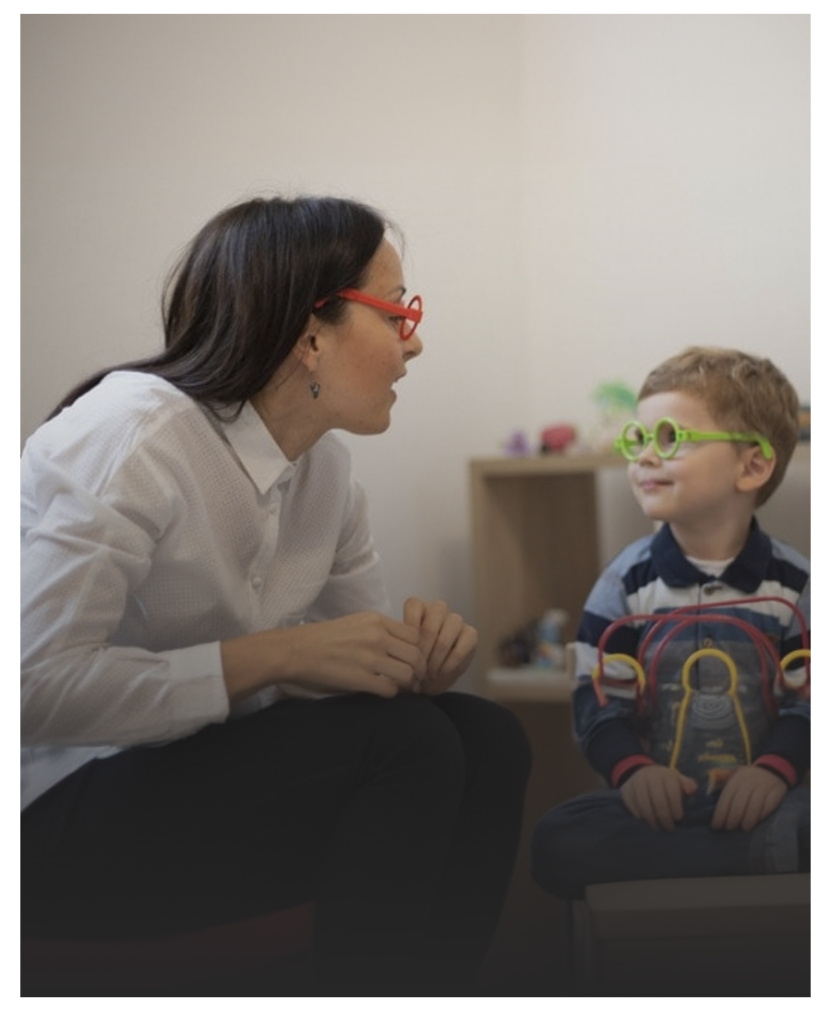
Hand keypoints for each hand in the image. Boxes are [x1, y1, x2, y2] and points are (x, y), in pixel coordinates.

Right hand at [221, 611, 426, 702]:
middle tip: (415, 680)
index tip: (413, 661)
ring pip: (409, 674)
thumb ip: (380, 632)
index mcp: (377, 620)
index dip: (417, 651)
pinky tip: (383, 692)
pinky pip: (391, 689)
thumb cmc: (322, 638)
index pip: (415, 635)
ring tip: (402, 688)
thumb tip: (402, 648)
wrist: (295, 650)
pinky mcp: (361, 678)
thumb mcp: (356, 623)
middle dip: (419, 670)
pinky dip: (392, 694)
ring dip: (408, 684)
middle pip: (417, 655)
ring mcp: (370, 657)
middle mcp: (377, 636)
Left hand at [403, 598, 477, 695]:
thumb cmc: (412, 664)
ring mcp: (456, 620)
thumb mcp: (400, 655)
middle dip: (423, 650)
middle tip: (417, 669)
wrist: (429, 680)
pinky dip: (451, 662)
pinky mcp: (470, 633)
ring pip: (449, 631)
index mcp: (418, 608)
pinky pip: (464, 644)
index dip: (410, 632)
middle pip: (432, 621)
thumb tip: (396, 654)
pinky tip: (442, 672)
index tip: (405, 653)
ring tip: (429, 673)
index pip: (414, 605)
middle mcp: (438, 610)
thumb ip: (398, 648)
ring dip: (437, 657)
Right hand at [620, 765, 697, 830]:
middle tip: (669, 828)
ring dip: (652, 820)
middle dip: (665, 817)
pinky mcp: (625, 791)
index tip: (679, 818)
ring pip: (644, 805)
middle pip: (658, 800)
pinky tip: (647, 823)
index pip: (672, 791)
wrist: (642, 774)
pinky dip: (640, 817)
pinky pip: (632, 808)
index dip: (676, 807)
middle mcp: (649, 776)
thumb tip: (692, 790)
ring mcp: (635, 783)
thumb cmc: (665, 783)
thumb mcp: (677, 780)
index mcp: (665, 774)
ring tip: (658, 828)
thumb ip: (687, 784)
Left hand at [711, 765, 786, 831]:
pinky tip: (757, 822)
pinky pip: (768, 806)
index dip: (720, 813)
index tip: (716, 826)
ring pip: (754, 807)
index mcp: (736, 778)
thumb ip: (724, 787)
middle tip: (729, 829)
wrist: (771, 770)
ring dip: (747, 821)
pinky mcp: (776, 792)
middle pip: (739, 804)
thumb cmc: (747, 779)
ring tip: (744, 829)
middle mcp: (748, 782)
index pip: (726, 798)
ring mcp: (763, 786)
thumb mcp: (734, 777)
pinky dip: (761, 816)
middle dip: (732, 819)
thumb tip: (710, 804)